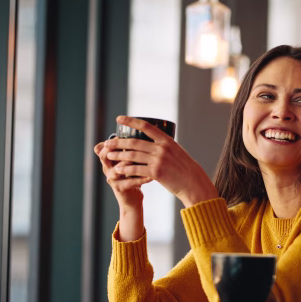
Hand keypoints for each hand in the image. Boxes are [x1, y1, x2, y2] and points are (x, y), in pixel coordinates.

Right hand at [94, 140, 150, 210]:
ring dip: (130, 162)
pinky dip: (141, 178)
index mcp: (109, 161)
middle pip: (104, 155)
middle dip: (117, 148)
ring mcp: (113, 179)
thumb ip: (130, 150)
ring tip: (142, 159)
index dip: (111, 140)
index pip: (103, 148)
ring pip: (118, 168)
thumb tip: (141, 131)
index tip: (123, 134)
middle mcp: (108, 169)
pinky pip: (130, 182)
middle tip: (132, 144)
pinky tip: (151, 176)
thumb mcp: (129, 162)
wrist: (133, 199)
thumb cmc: (133, 177)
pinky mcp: (120, 189)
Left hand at [103, 116, 218, 206]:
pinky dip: (125, 169)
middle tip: (107, 143)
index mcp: (167, 140)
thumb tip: (151, 142)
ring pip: (132, 155)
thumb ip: (163, 146)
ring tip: (109, 155)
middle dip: (118, 142)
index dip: (131, 121)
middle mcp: (162, 148)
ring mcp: (159, 160)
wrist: (193, 183)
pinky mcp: (156, 172)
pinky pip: (136, 169)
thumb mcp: (176, 152)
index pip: (145, 126)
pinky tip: (118, 169)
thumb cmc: (184, 168)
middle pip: (134, 142)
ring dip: (118, 155)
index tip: (119, 118)